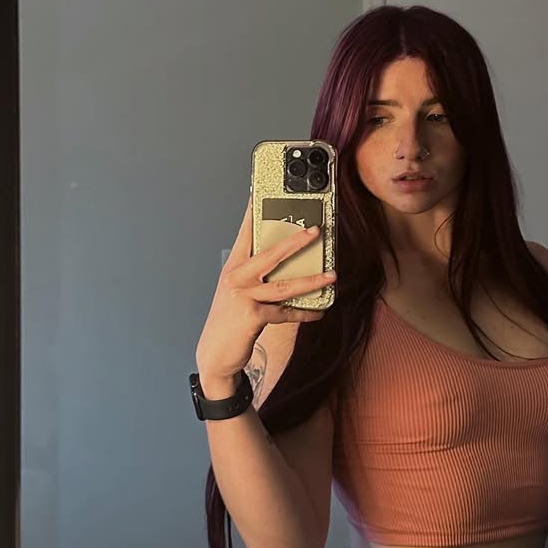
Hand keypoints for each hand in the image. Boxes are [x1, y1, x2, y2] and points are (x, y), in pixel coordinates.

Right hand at [195, 202, 336, 386]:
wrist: (215, 354)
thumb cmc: (229, 321)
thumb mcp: (237, 292)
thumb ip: (256, 275)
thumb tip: (288, 263)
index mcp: (234, 268)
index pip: (245, 233)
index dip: (254, 212)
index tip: (263, 193)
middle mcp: (236, 278)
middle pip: (269, 253)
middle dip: (295, 241)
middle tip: (315, 230)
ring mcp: (244, 296)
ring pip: (283, 284)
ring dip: (310, 280)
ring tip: (331, 275)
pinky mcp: (252, 316)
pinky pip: (285, 313)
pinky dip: (304, 313)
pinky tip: (318, 312)